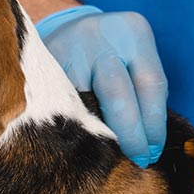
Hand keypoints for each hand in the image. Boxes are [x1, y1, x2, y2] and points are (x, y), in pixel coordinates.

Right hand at [37, 6, 168, 166]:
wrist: (68, 33)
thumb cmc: (112, 58)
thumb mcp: (134, 62)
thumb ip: (143, 97)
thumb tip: (148, 147)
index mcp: (133, 33)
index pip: (150, 85)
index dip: (153, 126)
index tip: (152, 153)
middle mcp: (99, 35)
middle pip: (117, 95)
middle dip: (129, 136)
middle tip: (135, 160)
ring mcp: (66, 48)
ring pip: (84, 105)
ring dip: (97, 137)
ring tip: (106, 158)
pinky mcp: (40, 65)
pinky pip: (59, 107)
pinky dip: (71, 129)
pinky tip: (79, 143)